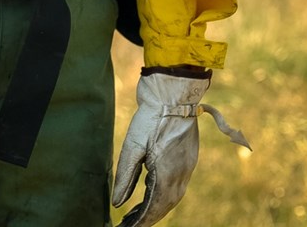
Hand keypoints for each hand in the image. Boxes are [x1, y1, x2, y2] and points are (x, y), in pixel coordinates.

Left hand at [112, 72, 248, 226]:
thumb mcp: (132, 145)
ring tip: (138, 213)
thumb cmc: (151, 117)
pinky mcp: (189, 158)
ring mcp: (187, 166)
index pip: (152, 208)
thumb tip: (117, 203)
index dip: (138, 221)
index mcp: (167, 174)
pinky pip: (177, 185)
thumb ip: (126, 176)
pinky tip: (153, 192)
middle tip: (129, 223)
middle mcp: (181, 175)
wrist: (174, 93)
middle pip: (164, 207)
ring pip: (172, 198)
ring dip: (156, 208)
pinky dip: (164, 194)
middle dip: (147, 218)